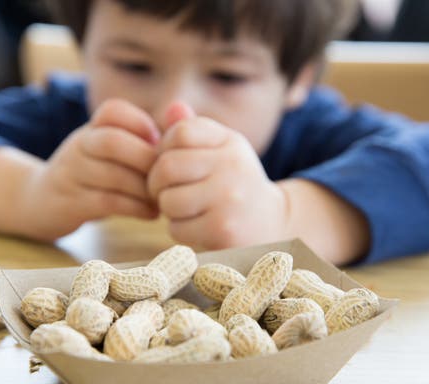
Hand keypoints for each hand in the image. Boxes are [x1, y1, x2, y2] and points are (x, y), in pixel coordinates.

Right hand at [21, 99, 159, 239]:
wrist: (40, 202)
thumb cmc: (91, 175)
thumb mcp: (107, 150)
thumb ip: (142, 138)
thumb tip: (183, 121)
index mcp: (91, 129)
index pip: (112, 110)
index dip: (141, 124)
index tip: (159, 144)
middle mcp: (78, 146)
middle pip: (112, 141)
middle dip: (146, 159)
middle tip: (168, 177)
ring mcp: (71, 174)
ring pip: (112, 175)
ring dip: (145, 189)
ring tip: (163, 198)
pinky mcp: (70, 203)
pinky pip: (107, 202)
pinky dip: (135, 208)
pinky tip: (151, 213)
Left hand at [147, 103, 288, 248]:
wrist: (272, 224)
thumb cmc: (234, 185)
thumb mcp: (221, 151)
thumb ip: (193, 130)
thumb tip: (172, 108)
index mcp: (230, 141)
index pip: (180, 132)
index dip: (164, 150)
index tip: (173, 164)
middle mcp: (232, 165)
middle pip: (167, 166)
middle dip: (157, 183)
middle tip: (166, 191)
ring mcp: (229, 197)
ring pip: (168, 200)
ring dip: (168, 209)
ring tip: (185, 209)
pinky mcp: (223, 229)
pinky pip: (177, 228)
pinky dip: (180, 230)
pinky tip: (197, 227)